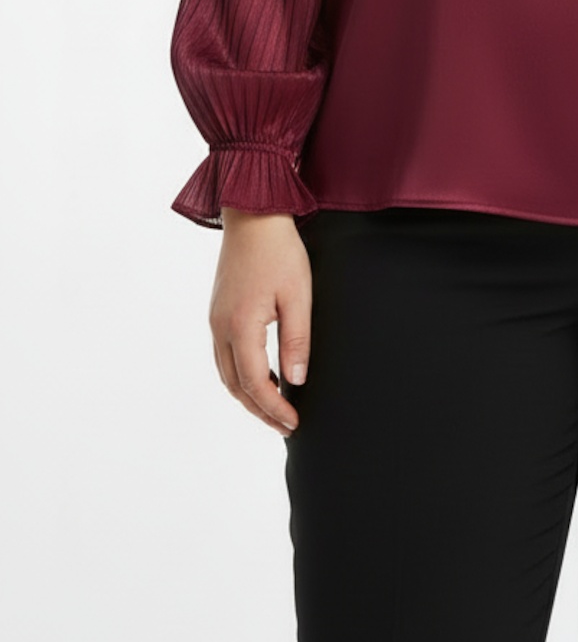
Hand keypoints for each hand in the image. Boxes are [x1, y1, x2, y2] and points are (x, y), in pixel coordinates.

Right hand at [209, 209, 311, 436]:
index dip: (274, 409)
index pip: (255, 383)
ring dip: (249, 395)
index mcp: (241, 326)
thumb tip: (296, 381)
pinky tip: (263, 375)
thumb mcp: (298, 295)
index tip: (294, 423)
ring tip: (275, 408)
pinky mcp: (218, 311)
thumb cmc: (280, 251)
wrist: (253, 216)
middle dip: (260, 410)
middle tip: (285, 426)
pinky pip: (225, 356)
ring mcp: (216, 319)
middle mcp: (221, 327)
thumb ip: (296, 340)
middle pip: (236, 385)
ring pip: (227, 373)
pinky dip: (241, 374)